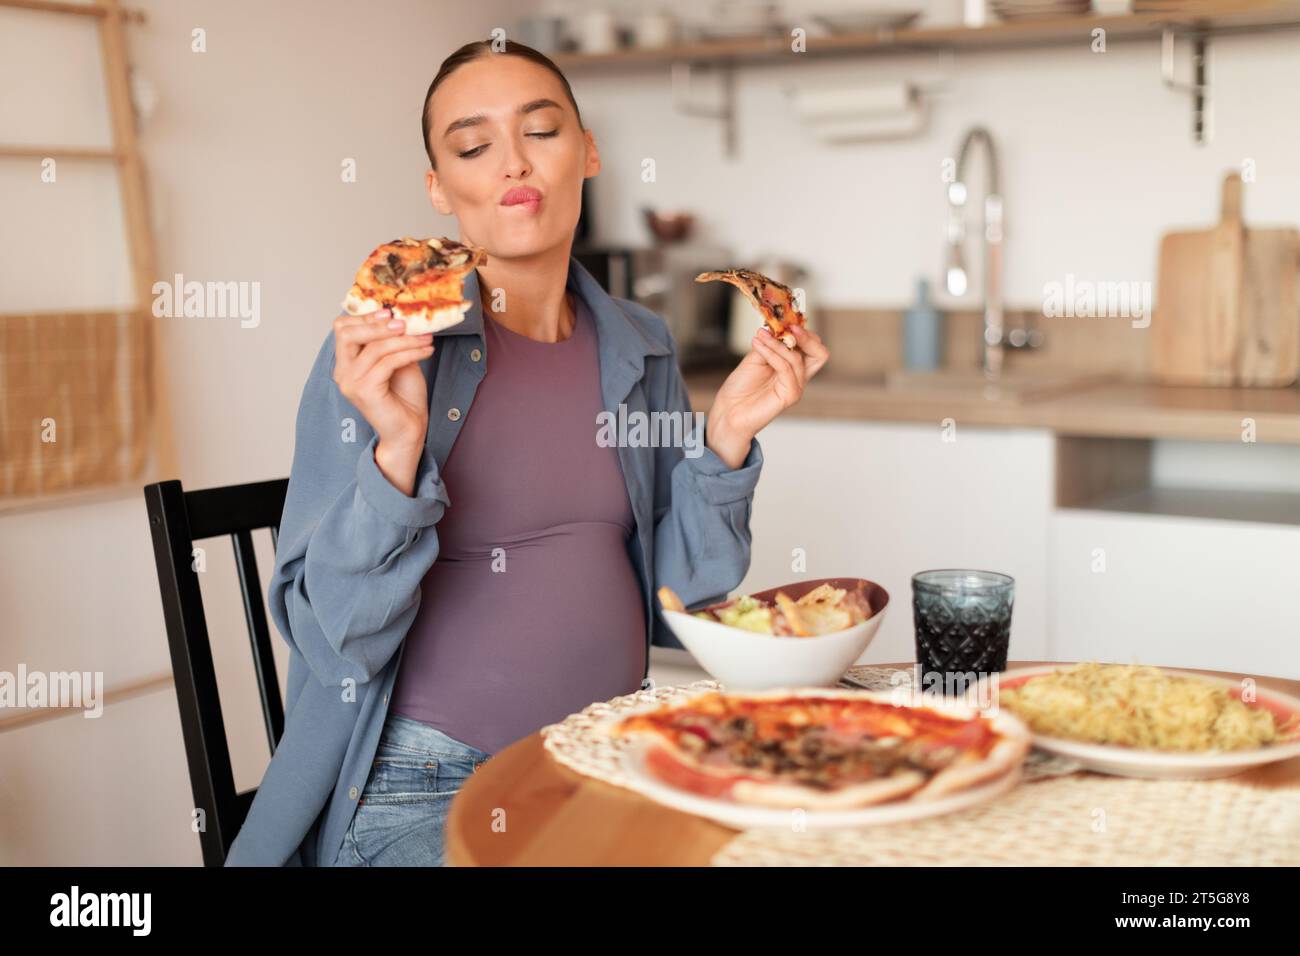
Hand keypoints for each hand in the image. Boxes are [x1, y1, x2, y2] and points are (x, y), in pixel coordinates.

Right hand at [332, 309, 433, 453]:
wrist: (408, 430)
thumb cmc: (403, 397)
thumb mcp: (398, 360)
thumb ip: (392, 341)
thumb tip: (401, 316)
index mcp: (346, 362)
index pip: (343, 328)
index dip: (366, 317)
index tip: (392, 312)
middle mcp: (342, 372)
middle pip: (346, 332)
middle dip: (377, 323)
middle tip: (405, 323)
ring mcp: (350, 382)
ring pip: (375, 347)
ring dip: (405, 340)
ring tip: (426, 339)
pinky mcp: (364, 391)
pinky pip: (388, 362)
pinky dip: (410, 353)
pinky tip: (426, 351)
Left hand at [705, 324, 828, 466]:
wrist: (728, 410)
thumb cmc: (741, 387)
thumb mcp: (755, 358)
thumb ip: (770, 344)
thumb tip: (776, 327)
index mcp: (792, 367)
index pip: (811, 346)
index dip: (802, 331)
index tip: (785, 319)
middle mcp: (798, 377)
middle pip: (820, 353)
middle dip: (807, 336)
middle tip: (789, 326)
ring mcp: (796, 387)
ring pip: (798, 358)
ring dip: (777, 343)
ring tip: (759, 336)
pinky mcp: (790, 395)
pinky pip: (786, 368)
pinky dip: (772, 353)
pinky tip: (758, 345)